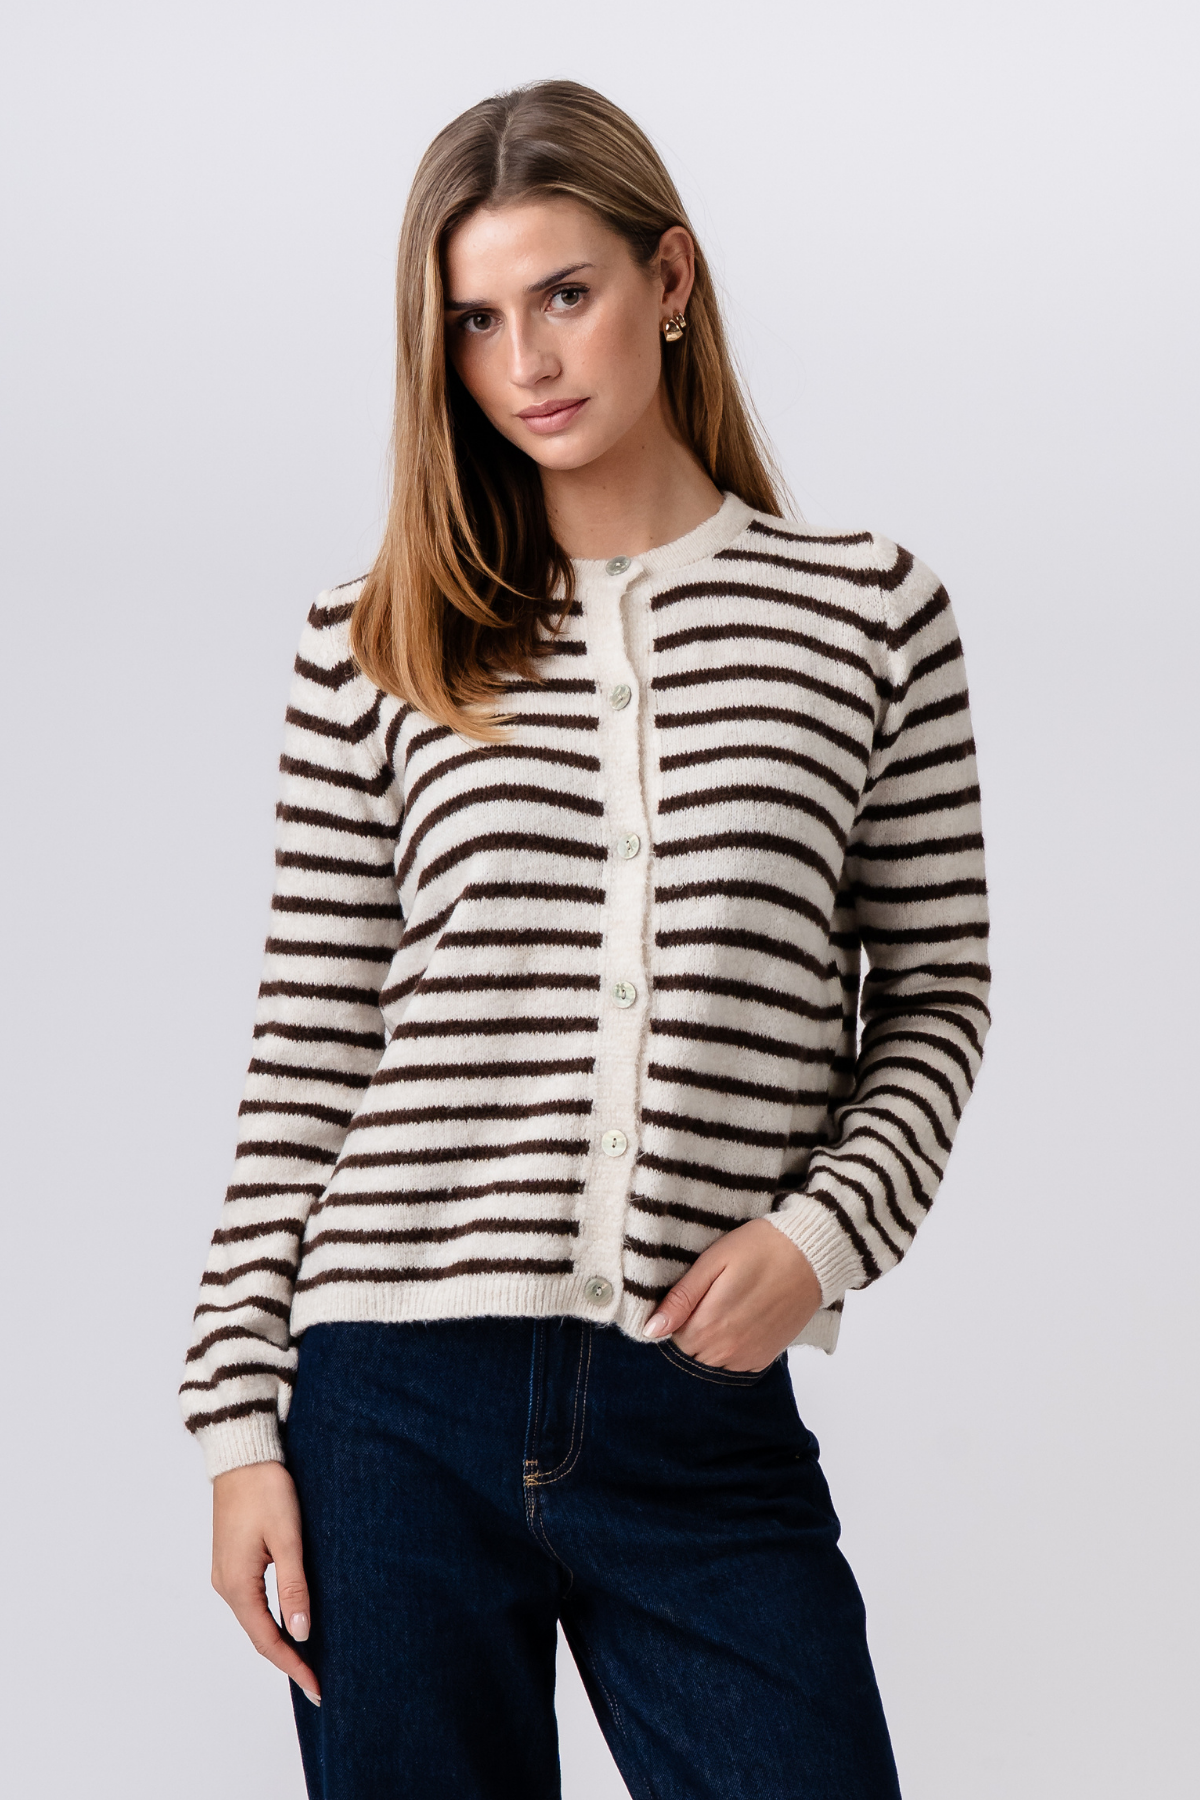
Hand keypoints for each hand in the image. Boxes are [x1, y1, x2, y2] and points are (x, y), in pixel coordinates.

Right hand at [211, 1461, 319, 1705]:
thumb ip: (294, 1587)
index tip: (317, 1687)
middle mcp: (225, 1585)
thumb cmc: (266, 1490)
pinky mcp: (231, 1561)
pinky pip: (251, 1602)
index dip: (293, 1666)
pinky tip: (289, 1622)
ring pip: (254, 1619)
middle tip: (318, 1680)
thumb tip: (301, 1633)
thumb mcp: (288, 1538)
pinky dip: (270, 1619)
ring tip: (308, 1658)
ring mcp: (225, 1573)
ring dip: (279, 1639)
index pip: (268, 1640)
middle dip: (288, 1659)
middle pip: (258, 1635)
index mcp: (238, 1584)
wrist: (242, 1455)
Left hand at [643, 1218, 822, 1369]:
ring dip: (712, 1341)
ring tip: (727, 1306)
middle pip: (691, 1353)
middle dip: (692, 1330)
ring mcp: (749, 1357)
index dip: (676, 1318)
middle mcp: (728, 1350)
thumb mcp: (713, 1263)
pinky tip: (742, 1319)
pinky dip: (733, 1347)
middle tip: (709, 1297)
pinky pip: (736, 1363)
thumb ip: (681, 1299)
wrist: (811, 1255)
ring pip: (712, 1361)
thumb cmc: (760, 1249)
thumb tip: (651, 1330)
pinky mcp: (766, 1357)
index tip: (689, 1297)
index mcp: (709, 1326)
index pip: (672, 1339)